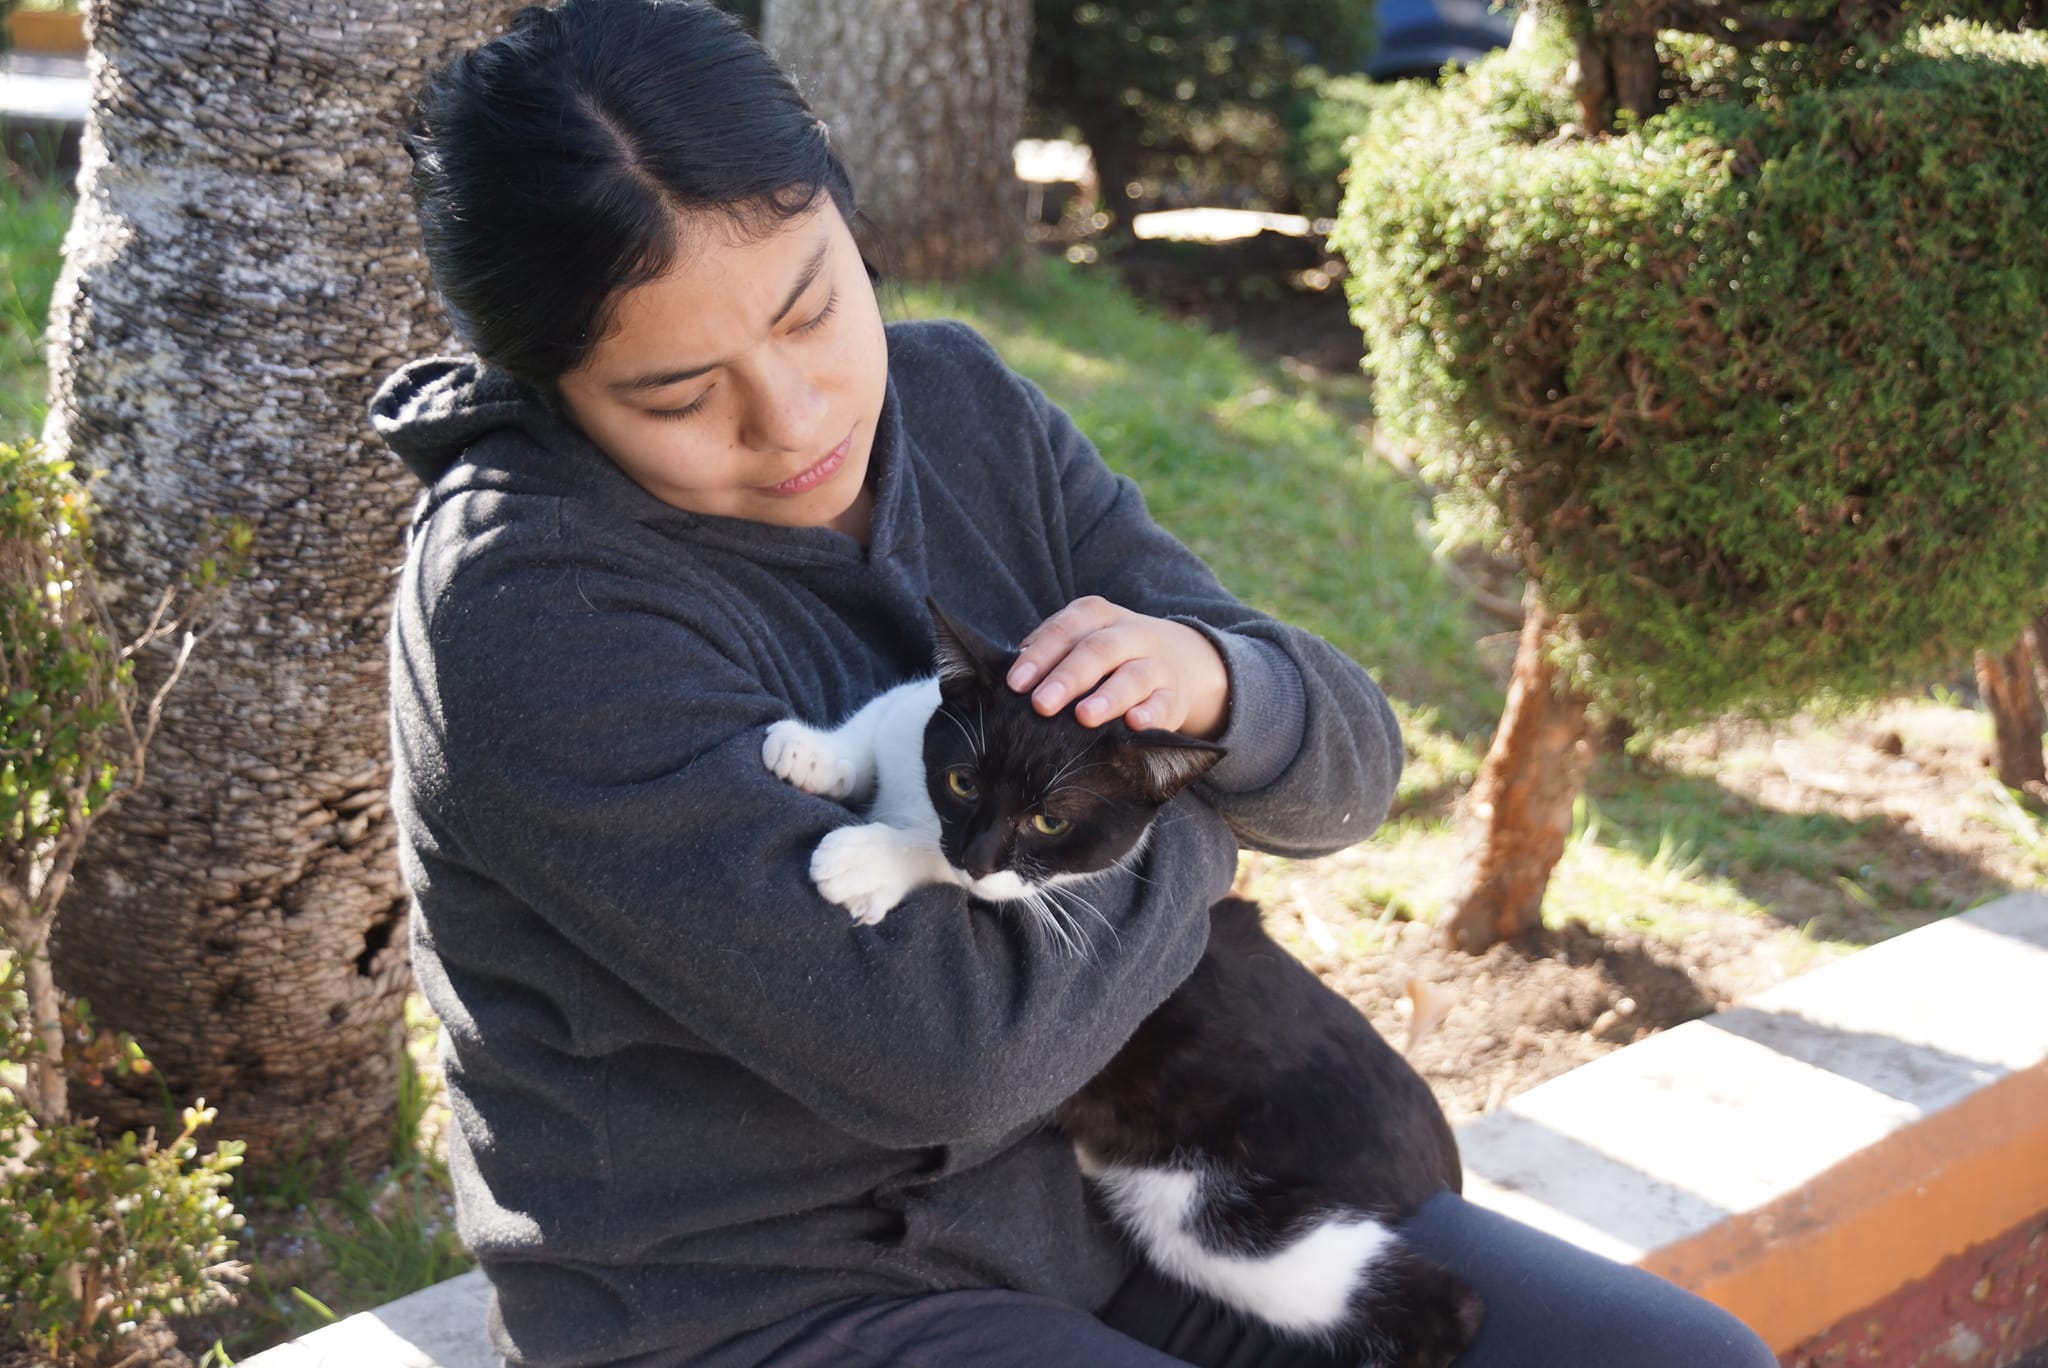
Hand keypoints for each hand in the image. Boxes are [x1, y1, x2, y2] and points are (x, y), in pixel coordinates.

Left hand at [1005, 596, 1228, 738]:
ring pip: (1134, 676)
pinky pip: (1164, 704)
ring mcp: (1157, 665)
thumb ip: (1046, 653)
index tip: (1016, 684)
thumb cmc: (1106, 658)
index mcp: (1099, 616)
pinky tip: (1135, 724)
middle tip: (1041, 705)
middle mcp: (1131, 635)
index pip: (1068, 629)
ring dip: (1108, 696)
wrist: (1176, 661)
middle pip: (1099, 650)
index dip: (1041, 654)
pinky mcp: (1173, 697)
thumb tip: (1007, 679)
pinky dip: (1151, 714)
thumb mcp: (1078, 642)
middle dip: (1068, 677)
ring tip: (1084, 716)